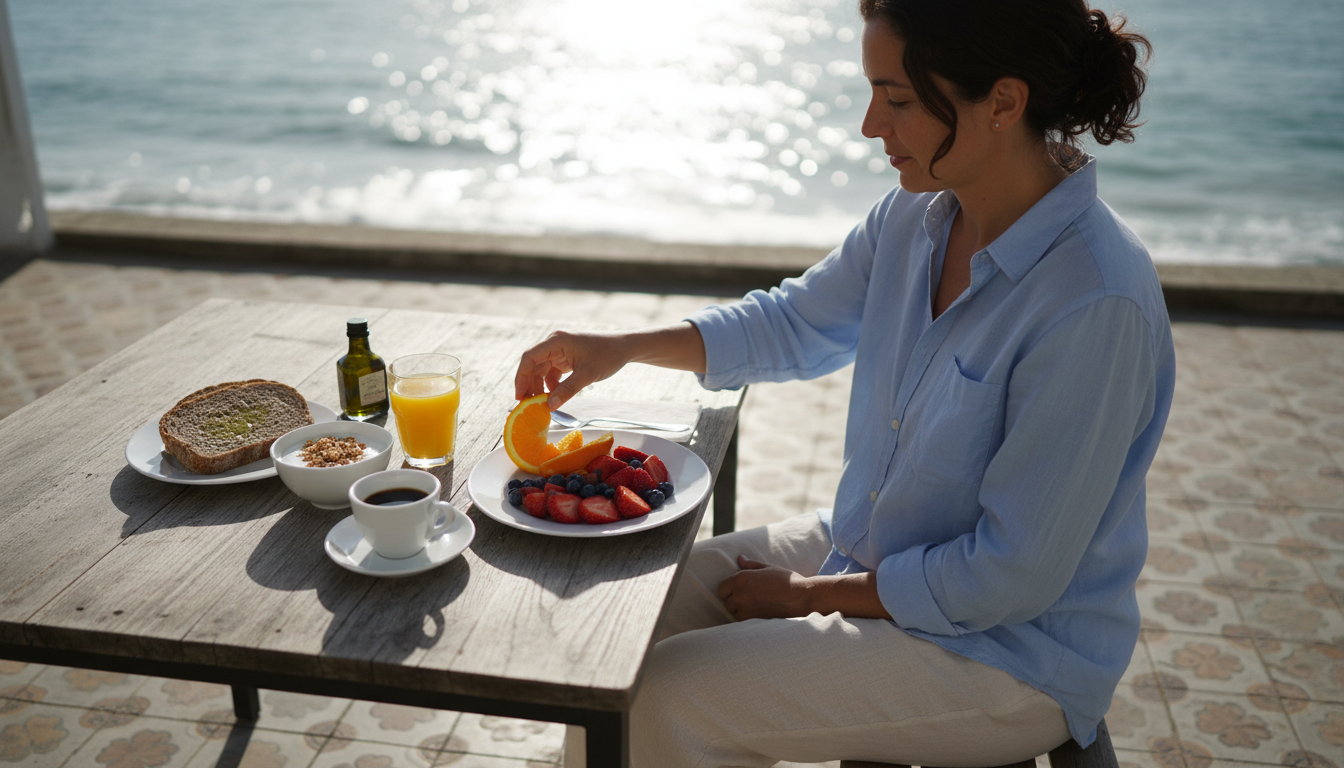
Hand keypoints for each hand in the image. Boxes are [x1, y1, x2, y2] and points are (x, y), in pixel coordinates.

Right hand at [514, 330, 631, 408]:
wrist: (625, 348)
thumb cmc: (608, 355)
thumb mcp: (587, 375)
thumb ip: (567, 390)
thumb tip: (549, 407)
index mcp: (557, 341)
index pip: (529, 357)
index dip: (522, 377)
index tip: (520, 396)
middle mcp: (555, 343)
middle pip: (533, 365)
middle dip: (529, 385)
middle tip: (527, 406)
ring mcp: (559, 350)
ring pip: (541, 370)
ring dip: (540, 387)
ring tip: (541, 405)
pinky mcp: (565, 358)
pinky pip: (551, 372)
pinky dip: (551, 385)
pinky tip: (554, 397)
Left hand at [717, 555, 814, 620]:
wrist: (801, 598)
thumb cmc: (786, 580)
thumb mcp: (768, 567)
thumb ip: (750, 564)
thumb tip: (739, 558)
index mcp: (740, 579)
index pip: (721, 589)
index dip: (729, 589)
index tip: (739, 589)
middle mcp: (739, 595)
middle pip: (727, 602)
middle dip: (735, 600)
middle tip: (750, 597)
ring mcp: (745, 610)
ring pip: (734, 613)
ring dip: (741, 610)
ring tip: (756, 605)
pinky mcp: (753, 622)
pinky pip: (743, 621)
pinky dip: (748, 618)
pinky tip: (760, 612)